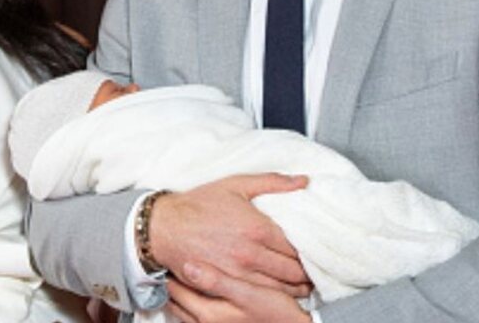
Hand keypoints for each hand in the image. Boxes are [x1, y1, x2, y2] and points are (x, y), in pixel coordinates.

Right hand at [150, 174, 310, 296]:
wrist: (164, 227)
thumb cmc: (198, 205)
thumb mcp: (236, 184)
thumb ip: (273, 182)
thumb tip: (303, 181)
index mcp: (257, 228)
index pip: (296, 247)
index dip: (310, 252)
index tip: (314, 252)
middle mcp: (251, 254)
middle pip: (292, 271)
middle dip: (307, 274)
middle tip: (313, 272)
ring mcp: (238, 273)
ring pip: (279, 288)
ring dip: (295, 288)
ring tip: (303, 286)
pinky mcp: (226, 285)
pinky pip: (258, 296)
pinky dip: (273, 296)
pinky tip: (279, 293)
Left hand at [166, 262, 309, 322]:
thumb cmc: (275, 313)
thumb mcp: (247, 294)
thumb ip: (216, 281)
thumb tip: (187, 266)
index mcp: (207, 314)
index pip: (176, 289)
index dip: (169, 269)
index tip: (166, 252)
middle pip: (176, 299)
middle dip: (171, 280)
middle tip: (168, 257)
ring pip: (183, 306)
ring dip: (180, 290)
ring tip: (179, 270)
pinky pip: (193, 313)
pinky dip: (190, 299)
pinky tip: (198, 287)